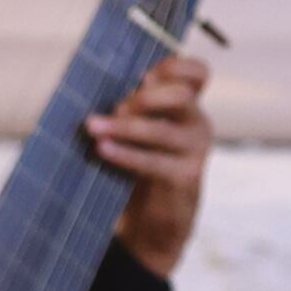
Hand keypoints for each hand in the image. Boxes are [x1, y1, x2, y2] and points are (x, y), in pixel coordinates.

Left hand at [91, 53, 213, 275]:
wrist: (152, 224)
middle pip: (181, 95)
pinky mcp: (184, 178)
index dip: (173, 66)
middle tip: (116, 107)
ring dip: (124, 126)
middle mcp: (197, 124)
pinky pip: (151, 161)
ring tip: (93, 126)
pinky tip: (102, 150)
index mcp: (188, 107)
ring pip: (162, 130)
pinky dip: (124, 154)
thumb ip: (134, 109)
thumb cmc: (140, 169)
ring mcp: (195, 152)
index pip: (197, 72)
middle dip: (144, 98)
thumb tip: (107, 93)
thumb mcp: (139, 133)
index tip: (143, 76)